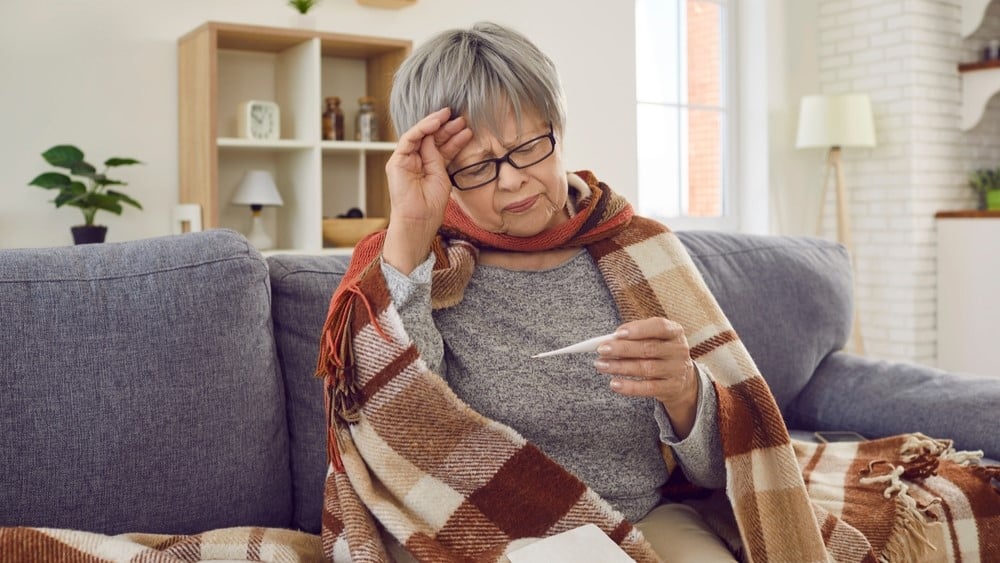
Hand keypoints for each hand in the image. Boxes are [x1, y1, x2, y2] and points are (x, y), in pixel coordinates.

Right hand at [383, 108, 472, 273]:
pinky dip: (422, 128)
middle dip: (446, 127)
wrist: (420, 219)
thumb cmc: (432, 204)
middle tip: (461, 118)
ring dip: (435, 124)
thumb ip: (439, 156)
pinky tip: (436, 123)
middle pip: (431, 139)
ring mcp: (405, 160)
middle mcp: (415, 160)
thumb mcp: (441, 175)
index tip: (466, 128)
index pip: (440, 146)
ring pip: (420, 135)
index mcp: (428, 166)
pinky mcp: (397, 161)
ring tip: (451, 117)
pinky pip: (409, 138)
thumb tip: (436, 135)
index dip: (453, 136)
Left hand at [593, 317, 699, 437]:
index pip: (659, 327)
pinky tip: (614, 384)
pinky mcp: (672, 387)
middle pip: (648, 348)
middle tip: (601, 349)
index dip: (639, 329)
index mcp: (674, 331)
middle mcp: (678, 350)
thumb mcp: (654, 338)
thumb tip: (609, 340)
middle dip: (622, 349)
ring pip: (646, 368)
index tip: (618, 333)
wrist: (682, 378)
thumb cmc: (659, 352)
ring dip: (620, 367)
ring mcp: (677, 370)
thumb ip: (635, 336)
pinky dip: (630, 386)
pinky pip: (648, 388)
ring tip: (601, 365)